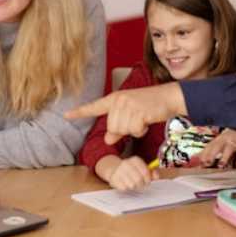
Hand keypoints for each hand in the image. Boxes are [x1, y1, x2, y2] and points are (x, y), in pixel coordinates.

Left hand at [65, 83, 185, 143]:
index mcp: (114, 99)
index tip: (66, 115)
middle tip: (136, 120)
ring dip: (134, 130)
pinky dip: (141, 130)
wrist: (169, 96)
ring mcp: (128, 104)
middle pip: (112, 127)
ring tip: (142, 118)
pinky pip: (134, 130)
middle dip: (124, 130)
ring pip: (122, 130)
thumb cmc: (150, 106)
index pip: (94, 107)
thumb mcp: (131, 115)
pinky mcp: (138, 110)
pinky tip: (147, 120)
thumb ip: (118, 127)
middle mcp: (118, 100)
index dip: (80, 112)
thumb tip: (107, 139)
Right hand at [107, 156, 158, 190]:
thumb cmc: (132, 170)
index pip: (145, 172)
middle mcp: (126, 163)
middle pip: (139, 180)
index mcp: (135, 160)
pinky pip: (124, 188)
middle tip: (141, 185)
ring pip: (132, 185)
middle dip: (141, 185)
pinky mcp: (114, 178)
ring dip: (134, 187)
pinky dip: (126, 188)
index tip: (147, 181)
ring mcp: (119, 171)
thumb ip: (152, 172)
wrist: (114, 168)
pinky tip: (125, 183)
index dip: (148, 179)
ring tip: (132, 184)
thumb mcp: (142, 168)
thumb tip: (156, 176)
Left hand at [199, 128, 235, 167]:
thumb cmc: (232, 136)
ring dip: (224, 157)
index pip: (209, 146)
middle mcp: (225, 139)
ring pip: (228, 149)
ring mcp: (235, 140)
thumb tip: (200, 158)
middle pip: (217, 146)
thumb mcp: (222, 141)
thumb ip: (212, 150)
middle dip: (211, 154)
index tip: (200, 162)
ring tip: (221, 165)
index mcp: (219, 138)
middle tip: (207, 163)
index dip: (204, 154)